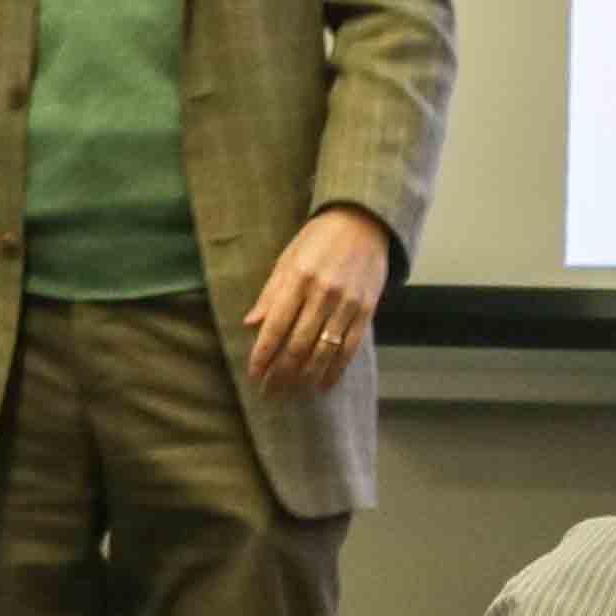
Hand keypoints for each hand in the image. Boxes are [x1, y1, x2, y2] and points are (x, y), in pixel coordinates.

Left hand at [241, 206, 395, 391]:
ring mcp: (347, 303)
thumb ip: (270, 293)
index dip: (263, 354)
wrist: (364, 222)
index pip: (276, 326)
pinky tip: (323, 385)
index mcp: (298, 278)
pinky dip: (335, 371)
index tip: (254, 374)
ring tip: (292, 394)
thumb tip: (250, 324)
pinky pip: (349, 348)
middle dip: (281, 373)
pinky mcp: (365, 310)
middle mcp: (323, 293)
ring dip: (305, 378)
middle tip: (270, 392)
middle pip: (298, 344)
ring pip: (323, 351)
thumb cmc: (319, 239)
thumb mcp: (288, 258)